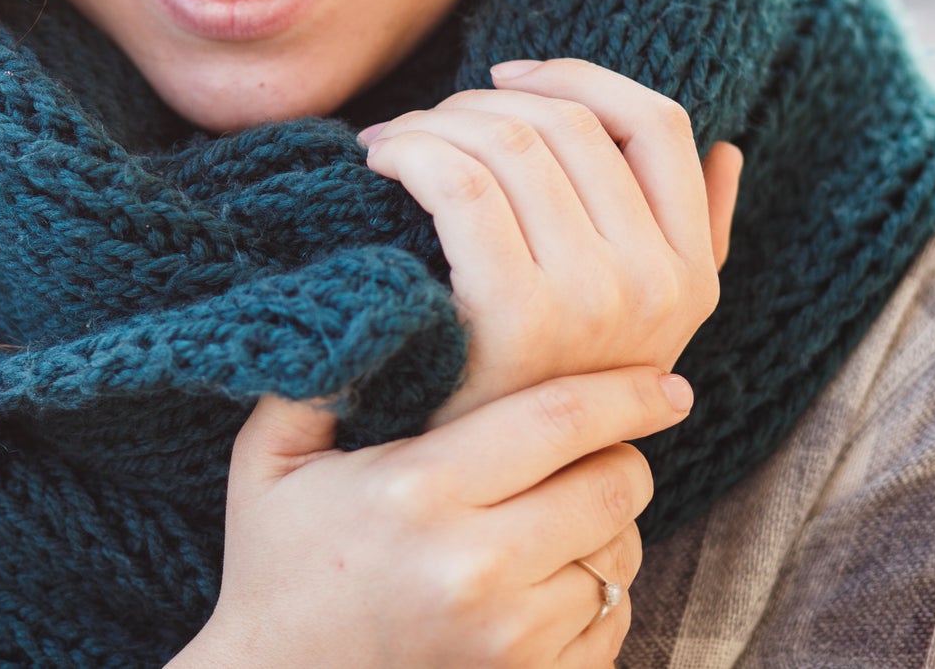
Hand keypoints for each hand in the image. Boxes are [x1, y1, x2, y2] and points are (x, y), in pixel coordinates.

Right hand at [173, 366, 694, 668]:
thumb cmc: (274, 563)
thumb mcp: (268, 460)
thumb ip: (317, 377)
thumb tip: (378, 299)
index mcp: (415, 491)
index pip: (557, 419)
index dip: (625, 391)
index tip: (666, 380)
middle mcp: (474, 566)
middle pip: (612, 486)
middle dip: (619, 456)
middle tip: (593, 448)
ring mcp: (509, 638)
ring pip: (620, 555)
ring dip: (606, 527)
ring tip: (554, 516)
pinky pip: (613, 620)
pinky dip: (597, 593)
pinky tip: (546, 580)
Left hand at [357, 58, 742, 426]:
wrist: (474, 491)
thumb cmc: (537, 391)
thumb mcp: (638, 326)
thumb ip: (694, 239)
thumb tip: (726, 150)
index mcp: (690, 277)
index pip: (658, 124)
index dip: (578, 79)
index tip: (509, 80)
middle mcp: (652, 287)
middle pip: (566, 124)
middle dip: (481, 101)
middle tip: (428, 120)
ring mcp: (589, 302)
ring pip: (509, 140)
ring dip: (435, 120)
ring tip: (396, 140)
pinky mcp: (513, 315)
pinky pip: (458, 182)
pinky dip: (411, 151)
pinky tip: (383, 164)